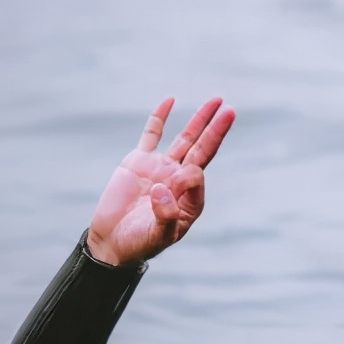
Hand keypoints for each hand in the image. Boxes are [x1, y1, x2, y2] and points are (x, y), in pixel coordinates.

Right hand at [87, 98, 235, 265]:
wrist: (112, 241)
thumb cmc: (140, 243)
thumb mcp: (158, 236)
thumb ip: (166, 215)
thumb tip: (163, 189)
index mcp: (190, 199)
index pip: (198, 176)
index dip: (189, 176)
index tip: (169, 188)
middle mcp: (180, 179)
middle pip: (203, 149)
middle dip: (216, 130)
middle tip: (231, 110)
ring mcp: (161, 167)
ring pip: (185, 138)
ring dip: (199, 120)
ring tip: (216, 101)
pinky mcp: (139, 161)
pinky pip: (153, 134)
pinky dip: (161, 117)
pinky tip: (171, 101)